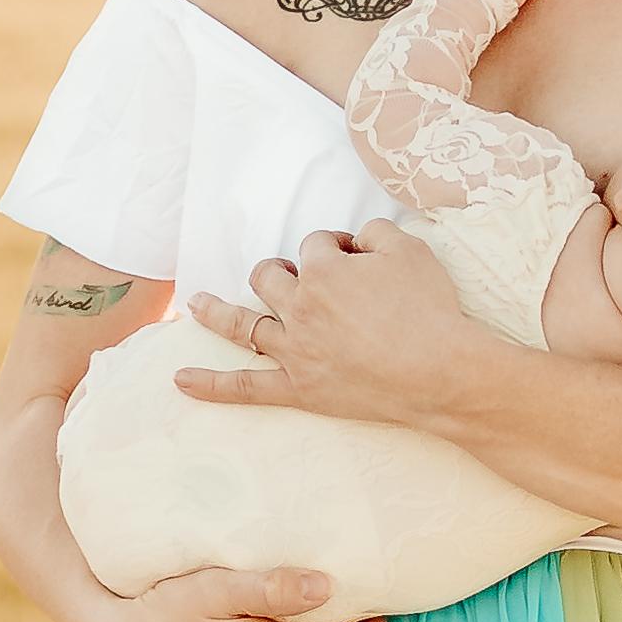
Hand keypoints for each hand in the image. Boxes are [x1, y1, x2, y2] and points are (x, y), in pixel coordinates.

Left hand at [181, 224, 489, 431]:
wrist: (440, 371)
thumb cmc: (429, 309)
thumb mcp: (410, 250)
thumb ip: (377, 232)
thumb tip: (359, 239)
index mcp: (322, 270)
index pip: (315, 245)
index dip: (337, 249)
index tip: (358, 259)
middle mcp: (299, 307)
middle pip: (269, 278)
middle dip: (279, 273)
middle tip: (300, 281)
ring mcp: (294, 350)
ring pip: (244, 324)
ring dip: (217, 312)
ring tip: (198, 304)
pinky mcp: (300, 388)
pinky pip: (246, 387)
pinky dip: (212, 385)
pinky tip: (181, 381)